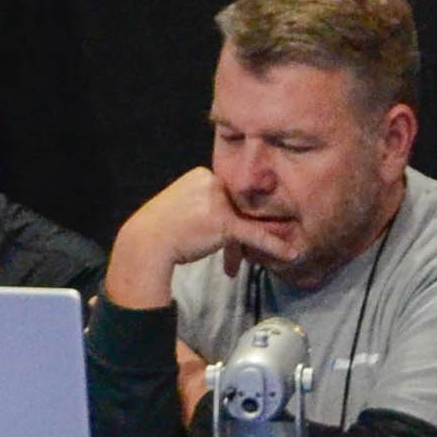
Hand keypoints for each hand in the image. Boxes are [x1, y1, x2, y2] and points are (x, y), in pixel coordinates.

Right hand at [107, 168, 299, 309]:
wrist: (146, 243)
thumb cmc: (160, 229)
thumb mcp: (181, 205)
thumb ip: (202, 203)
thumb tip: (217, 217)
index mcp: (201, 175)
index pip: (225, 195)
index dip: (226, 218)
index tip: (218, 236)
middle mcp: (211, 182)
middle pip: (236, 208)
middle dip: (235, 233)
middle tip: (232, 255)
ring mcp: (218, 202)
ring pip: (244, 222)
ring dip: (245, 245)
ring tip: (242, 262)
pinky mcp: (224, 222)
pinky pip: (254, 234)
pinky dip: (273, 245)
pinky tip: (290, 254)